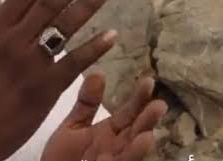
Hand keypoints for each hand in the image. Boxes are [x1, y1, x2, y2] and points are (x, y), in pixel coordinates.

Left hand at [41, 74, 167, 160]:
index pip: (130, 112)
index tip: (149, 81)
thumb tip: (98, 72)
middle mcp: (118, 147)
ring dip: (138, 149)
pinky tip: (108, 158)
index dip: (139, 98)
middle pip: (136, 133)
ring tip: (148, 137)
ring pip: (129, 156)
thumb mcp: (74, 126)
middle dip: (148, 121)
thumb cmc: (62, 155)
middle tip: (160, 106)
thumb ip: (87, 103)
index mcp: (111, 130)